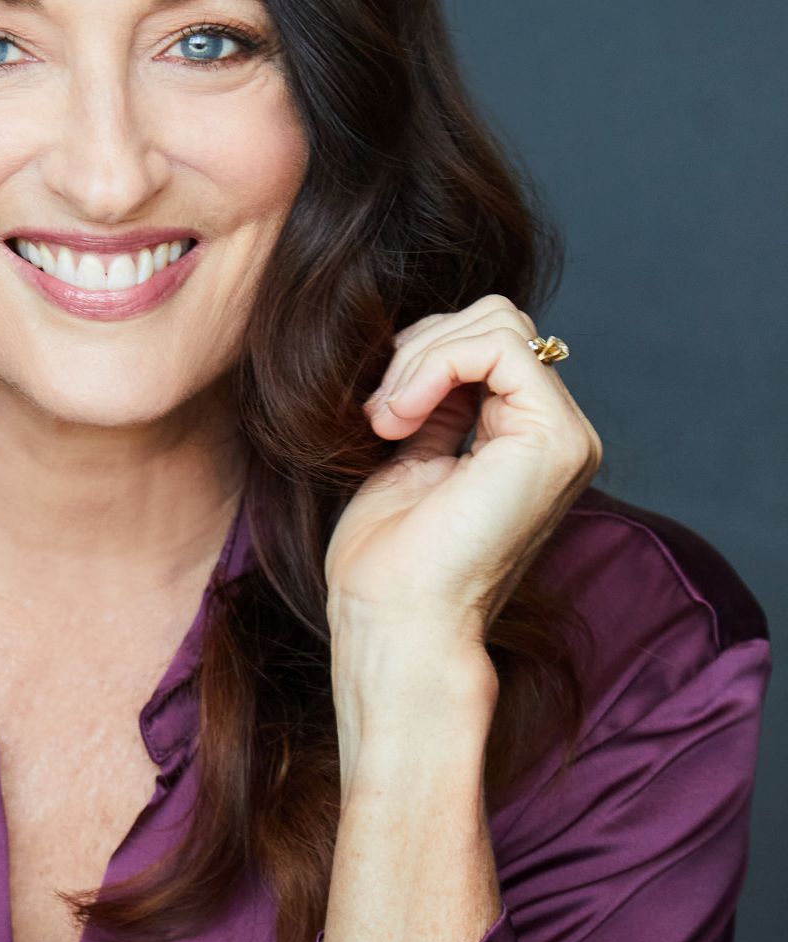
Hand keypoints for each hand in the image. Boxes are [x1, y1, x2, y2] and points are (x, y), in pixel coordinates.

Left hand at [327, 293, 602, 641]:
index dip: (420, 354)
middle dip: (420, 348)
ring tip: (386, 420)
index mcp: (527, 439)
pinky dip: (434, 364)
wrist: (398, 622)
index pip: (485, 341)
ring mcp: (565, 436)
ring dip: (420, 358)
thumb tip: (422, 344)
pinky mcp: (555, 438)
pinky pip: (498, 345)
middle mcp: (558, 435)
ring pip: (497, 322)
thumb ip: (433, 401)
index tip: (377, 411)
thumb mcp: (409, 457)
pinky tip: (400, 418)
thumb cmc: (390, 562)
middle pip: (497, 319)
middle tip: (379, 414)